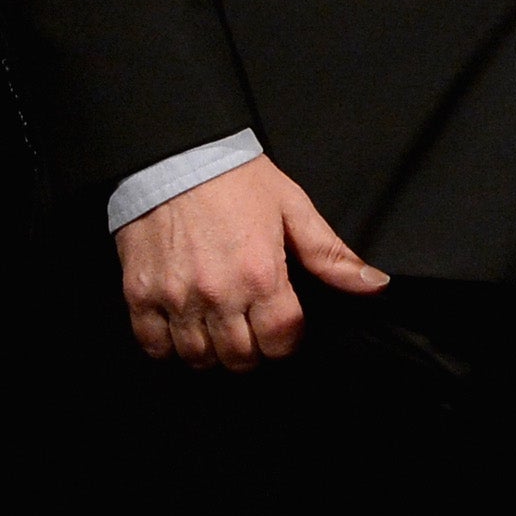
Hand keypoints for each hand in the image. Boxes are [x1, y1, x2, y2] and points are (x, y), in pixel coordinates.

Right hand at [116, 154, 388, 371]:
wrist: (176, 157)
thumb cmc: (237, 179)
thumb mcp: (293, 208)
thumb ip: (331, 255)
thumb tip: (375, 285)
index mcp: (261, 273)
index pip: (281, 340)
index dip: (288, 341)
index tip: (284, 327)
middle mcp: (218, 293)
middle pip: (240, 358)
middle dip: (253, 350)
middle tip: (252, 328)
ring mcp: (176, 298)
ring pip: (198, 358)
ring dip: (213, 351)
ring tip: (220, 329)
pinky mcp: (140, 296)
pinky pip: (154, 346)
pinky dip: (169, 346)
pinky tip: (183, 328)